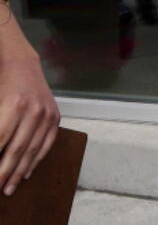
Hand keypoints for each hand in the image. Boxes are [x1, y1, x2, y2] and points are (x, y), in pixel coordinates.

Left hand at [0, 48, 59, 195]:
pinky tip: (26, 173)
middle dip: (4, 173)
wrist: (21, 65)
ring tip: (8, 188)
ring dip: (19, 172)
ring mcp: (47, 114)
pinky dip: (36, 160)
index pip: (1, 141)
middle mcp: (34, 111)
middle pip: (16, 150)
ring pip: (32, 151)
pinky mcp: (55, 117)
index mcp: (14, 105)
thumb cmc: (0, 84)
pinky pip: (46, 144)